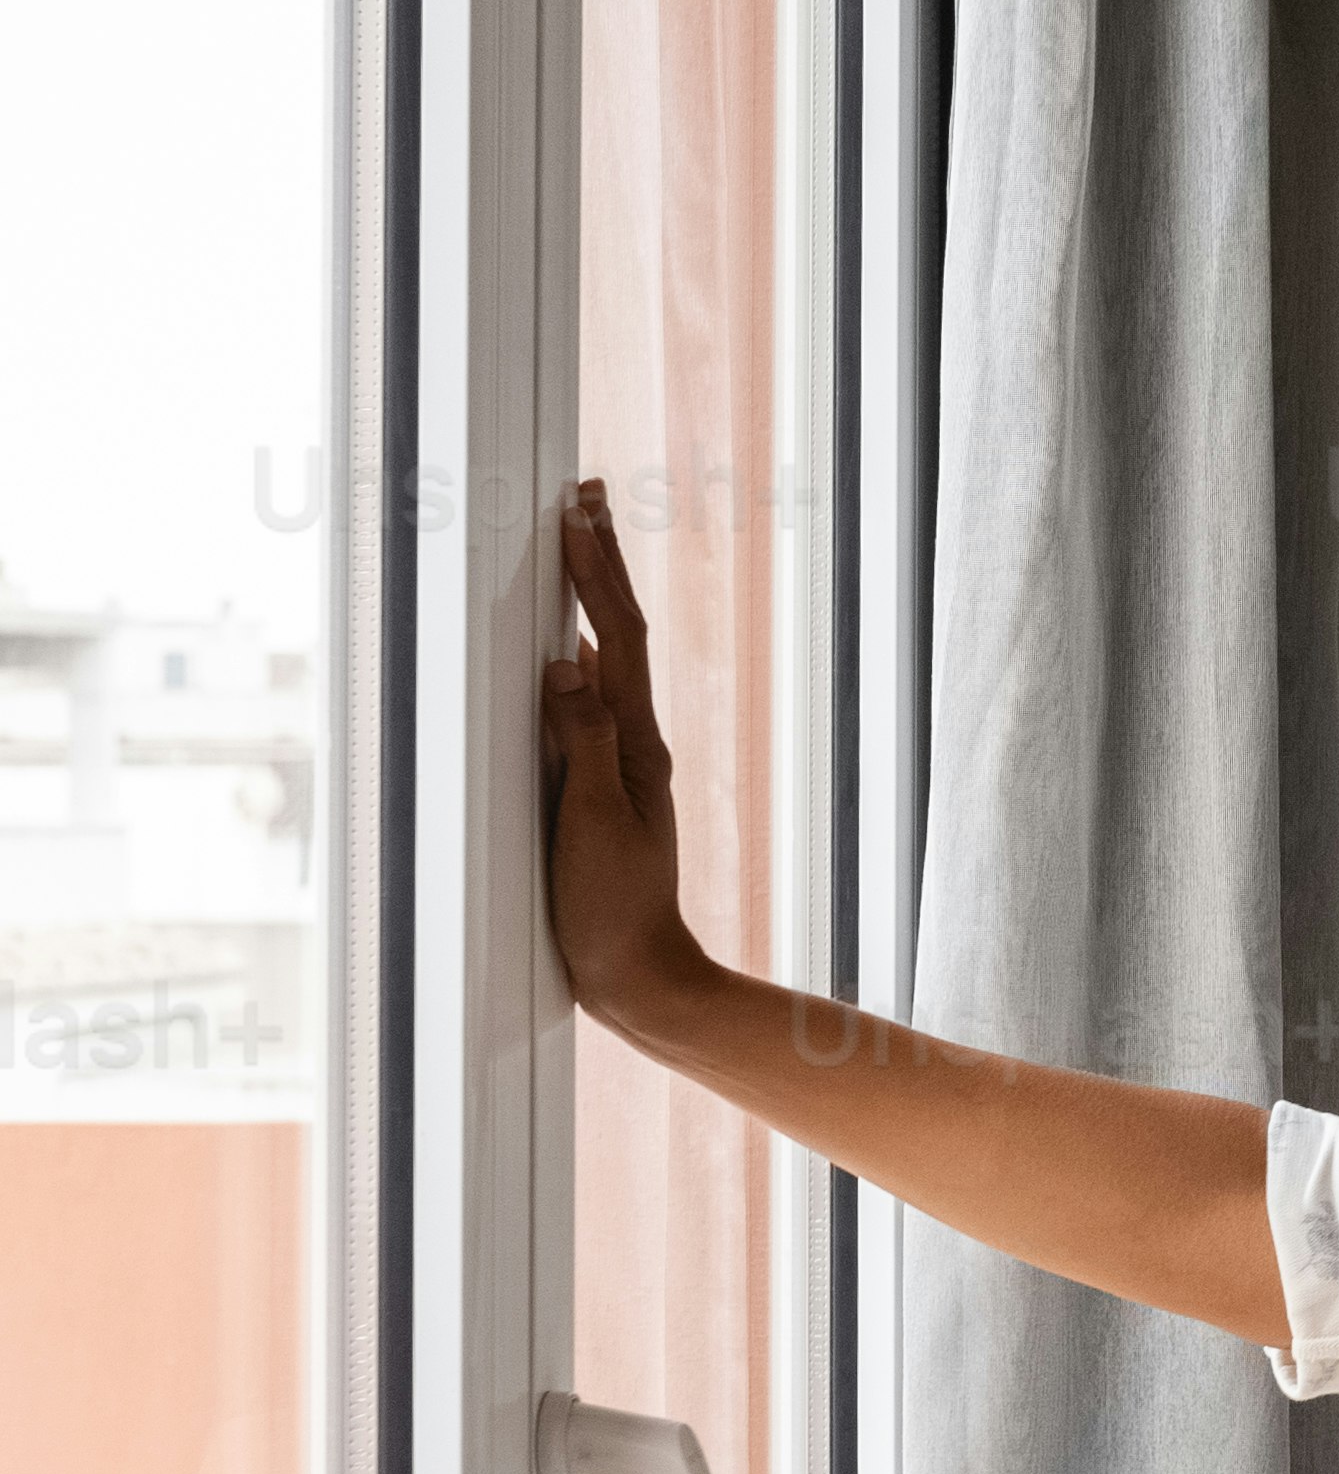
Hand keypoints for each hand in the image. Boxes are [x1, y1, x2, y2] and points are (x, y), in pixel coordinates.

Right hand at [540, 478, 702, 1046]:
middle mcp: (633, 744)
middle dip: (602, 563)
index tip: (577, 513)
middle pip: (618, 633)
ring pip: (607, 661)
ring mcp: (620, 764)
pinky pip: (590, 704)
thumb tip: (564, 662)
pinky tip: (568, 647)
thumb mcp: (591, 823)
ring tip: (578, 545)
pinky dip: (579, 657)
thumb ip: (580, 742)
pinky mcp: (599, 789)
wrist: (639, 977)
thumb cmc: (612, 911)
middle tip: (588, 495)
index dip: (596, 572)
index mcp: (635, 745)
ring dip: (592, 599)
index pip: (615, 637)